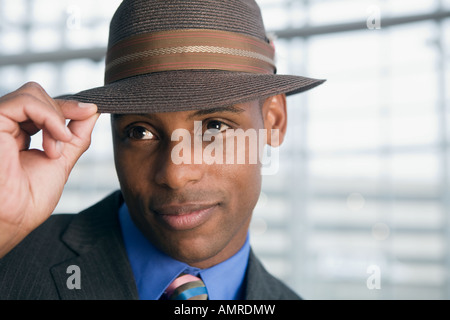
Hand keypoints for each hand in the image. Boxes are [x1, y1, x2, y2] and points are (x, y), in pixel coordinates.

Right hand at [0, 82, 98, 257]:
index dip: (68, 107)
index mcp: (18, 135)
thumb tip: (91, 113)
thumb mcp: (60, 162)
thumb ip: (74, 137)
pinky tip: (56, 139)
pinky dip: (49, 116)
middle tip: (64, 143)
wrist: (12, 219)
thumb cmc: (28, 201)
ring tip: (55, 150)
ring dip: (55, 120)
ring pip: (33, 93)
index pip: (43, 106)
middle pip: (39, 95)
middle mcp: (6, 126)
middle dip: (63, 114)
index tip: (91, 111)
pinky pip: (26, 101)